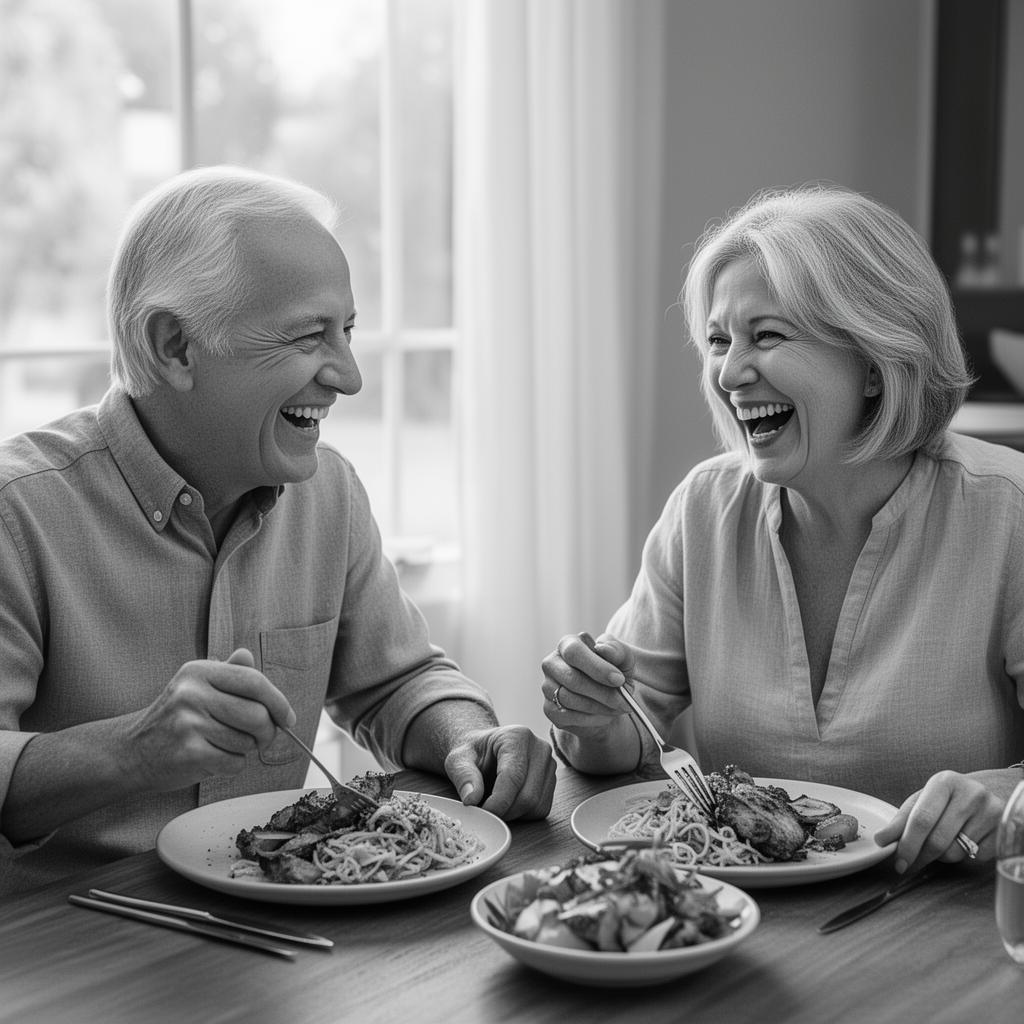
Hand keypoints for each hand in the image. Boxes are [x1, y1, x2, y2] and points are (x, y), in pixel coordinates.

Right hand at [123, 648, 295, 791]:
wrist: (130, 752)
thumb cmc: (173, 719)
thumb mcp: (195, 686)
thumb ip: (226, 672)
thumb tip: (248, 655)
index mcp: (199, 671)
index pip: (254, 681)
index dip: (278, 701)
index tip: (287, 718)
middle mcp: (192, 694)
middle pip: (257, 715)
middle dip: (268, 732)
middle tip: (261, 738)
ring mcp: (189, 724)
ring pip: (247, 742)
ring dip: (245, 750)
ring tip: (224, 745)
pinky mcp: (188, 753)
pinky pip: (234, 763)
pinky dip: (232, 765)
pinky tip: (214, 759)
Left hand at [443, 725, 555, 819]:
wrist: (485, 752)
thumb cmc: (473, 754)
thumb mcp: (458, 760)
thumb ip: (464, 776)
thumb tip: (471, 799)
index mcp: (517, 736)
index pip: (513, 777)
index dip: (498, 802)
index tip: (482, 813)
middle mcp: (540, 748)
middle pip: (527, 796)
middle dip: (504, 811)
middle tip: (485, 811)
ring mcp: (550, 765)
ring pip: (535, 805)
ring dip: (512, 814)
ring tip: (495, 804)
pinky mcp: (552, 782)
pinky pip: (540, 809)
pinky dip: (522, 815)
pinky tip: (508, 804)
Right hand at [540, 632, 633, 731]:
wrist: (610, 700)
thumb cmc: (615, 673)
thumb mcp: (624, 660)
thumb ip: (617, 651)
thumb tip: (603, 650)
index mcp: (568, 644)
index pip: (574, 652)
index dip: (596, 667)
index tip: (619, 680)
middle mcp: (552, 663)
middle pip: (571, 678)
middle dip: (601, 692)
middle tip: (623, 701)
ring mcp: (547, 686)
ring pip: (569, 699)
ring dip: (598, 707)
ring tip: (617, 708)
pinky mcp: (549, 709)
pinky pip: (567, 716)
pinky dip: (590, 719)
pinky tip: (604, 715)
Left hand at [874, 769, 1005, 873]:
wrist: (985, 793)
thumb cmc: (946, 799)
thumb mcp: (921, 801)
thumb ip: (901, 821)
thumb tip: (880, 840)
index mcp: (944, 781)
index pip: (922, 819)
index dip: (907, 844)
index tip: (898, 862)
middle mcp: (971, 793)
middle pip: (937, 840)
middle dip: (919, 856)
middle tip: (909, 864)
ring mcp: (991, 812)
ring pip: (955, 853)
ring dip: (940, 856)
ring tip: (941, 841)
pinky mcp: (1002, 831)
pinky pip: (974, 858)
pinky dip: (961, 857)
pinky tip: (961, 842)